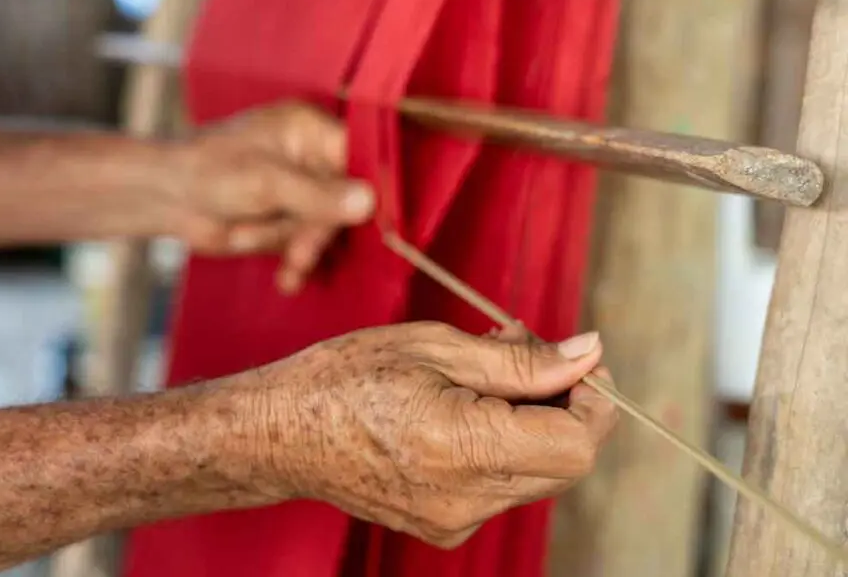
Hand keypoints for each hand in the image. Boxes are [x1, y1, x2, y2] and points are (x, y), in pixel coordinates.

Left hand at [171, 101, 374, 292]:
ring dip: (299, 248)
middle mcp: (313, 157)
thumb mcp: (266, 182)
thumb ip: (319, 195)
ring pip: (326, 228)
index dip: (371, 190)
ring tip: (276, 257)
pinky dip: (296, 263)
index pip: (361, 156)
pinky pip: (308, 245)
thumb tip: (370, 202)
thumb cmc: (210, 172)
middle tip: (300, 254)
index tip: (377, 224)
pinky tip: (286, 280)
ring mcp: (302, 190)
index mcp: (311, 130)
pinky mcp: (289, 218)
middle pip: (346, 200)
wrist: (167, 197)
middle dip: (318, 231)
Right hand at [249, 322, 615, 547]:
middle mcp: (465, 500)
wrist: (279, 433)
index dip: (594, 399)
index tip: (577, 360)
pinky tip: (464, 410)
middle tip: (526, 354)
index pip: (577, 444)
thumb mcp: (435, 346)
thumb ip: (521, 359)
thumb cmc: (343, 377)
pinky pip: (502, 487)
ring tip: (483, 377)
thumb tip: (589, 354)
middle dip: (565, 404)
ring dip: (533, 422)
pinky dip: (503, 445)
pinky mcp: (444, 526)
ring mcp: (454, 521)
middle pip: (565, 463)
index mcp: (462, 448)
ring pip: (537, 474)